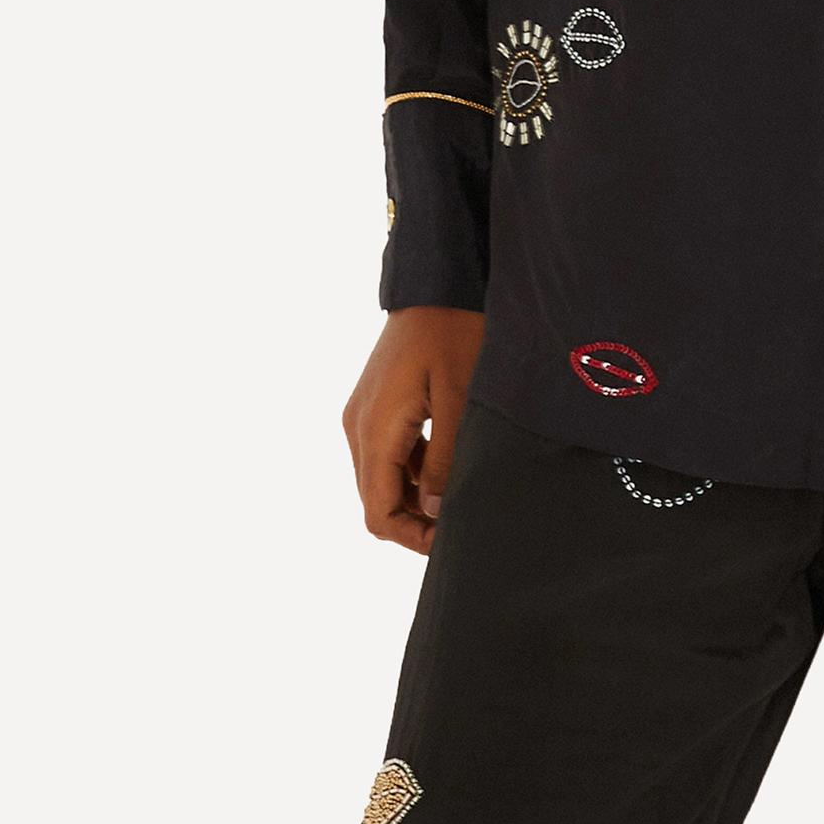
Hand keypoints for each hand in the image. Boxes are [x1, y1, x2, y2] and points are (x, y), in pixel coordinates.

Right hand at [341, 307, 484, 554]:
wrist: (438, 281)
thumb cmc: (455, 332)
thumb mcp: (459, 398)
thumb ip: (446, 459)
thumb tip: (433, 512)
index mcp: (374, 430)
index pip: (378, 512)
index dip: (412, 538)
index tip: (452, 542)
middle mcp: (358, 427)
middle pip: (376, 500)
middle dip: (416, 521)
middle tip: (464, 524)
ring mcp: (364, 415)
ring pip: (383, 480)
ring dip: (417, 496)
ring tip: (463, 494)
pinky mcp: (377, 405)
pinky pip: (390, 454)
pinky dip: (415, 470)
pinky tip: (451, 460)